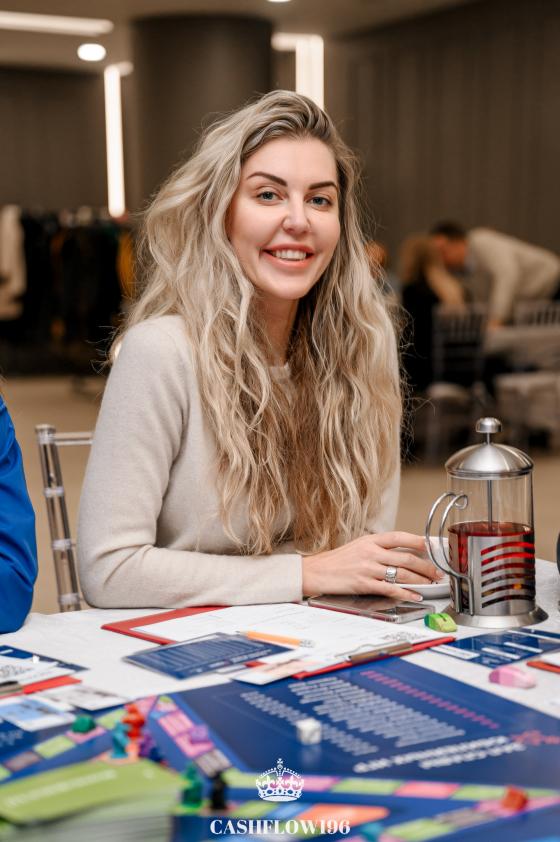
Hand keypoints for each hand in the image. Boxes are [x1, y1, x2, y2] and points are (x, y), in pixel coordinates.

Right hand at [302, 531, 442, 600]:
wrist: (316, 572)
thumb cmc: (336, 560)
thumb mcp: (358, 546)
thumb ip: (378, 548)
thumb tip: (401, 552)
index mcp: (370, 540)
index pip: (399, 537)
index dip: (417, 541)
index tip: (431, 546)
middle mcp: (371, 552)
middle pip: (405, 558)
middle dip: (425, 566)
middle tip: (436, 571)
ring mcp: (368, 569)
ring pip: (401, 574)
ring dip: (419, 580)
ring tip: (430, 583)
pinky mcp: (364, 584)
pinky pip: (390, 589)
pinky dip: (405, 593)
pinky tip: (414, 595)